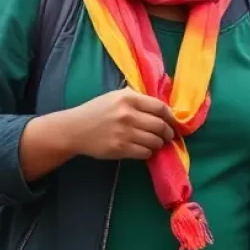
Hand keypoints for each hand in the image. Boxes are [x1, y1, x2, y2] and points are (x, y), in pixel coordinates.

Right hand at [64, 88, 179, 161]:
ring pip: (154, 141)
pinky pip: (144, 153)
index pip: (160, 107)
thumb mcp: (115, 96)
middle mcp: (128, 114)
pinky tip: (145, 149)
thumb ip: (137, 98)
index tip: (173, 122)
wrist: (75, 129)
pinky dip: (148, 152)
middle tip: (168, 136)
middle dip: (168, 133)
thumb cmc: (97, 110)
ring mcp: (124, 133)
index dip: (171, 117)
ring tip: (156, 143)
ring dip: (159, 143)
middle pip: (160, 125)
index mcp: (128, 98)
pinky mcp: (120, 149)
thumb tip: (161, 108)